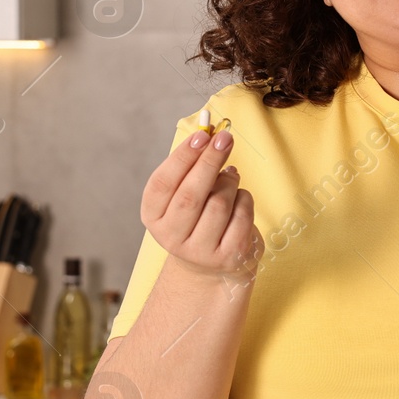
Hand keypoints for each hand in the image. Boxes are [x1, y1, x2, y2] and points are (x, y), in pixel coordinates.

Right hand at [140, 127, 260, 281]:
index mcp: (153, 217)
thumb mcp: (185, 192)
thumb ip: (191, 166)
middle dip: (210, 161)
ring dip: (230, 181)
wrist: (211, 263)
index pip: (163, 183)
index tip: (202, 136)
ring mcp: (200, 251)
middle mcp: (171, 237)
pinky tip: (239, 199)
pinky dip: (244, 198)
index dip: (182, 157)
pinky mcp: (228, 257)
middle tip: (225, 138)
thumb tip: (210, 135)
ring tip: (231, 176)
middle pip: (191, 194)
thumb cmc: (198, 216)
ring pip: (219, 203)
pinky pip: (241, 215)